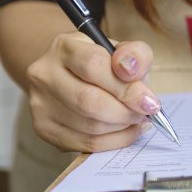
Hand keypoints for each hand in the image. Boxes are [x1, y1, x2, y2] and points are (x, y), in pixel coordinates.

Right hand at [26, 32, 161, 150]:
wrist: (70, 75)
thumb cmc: (102, 64)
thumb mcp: (122, 50)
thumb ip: (135, 55)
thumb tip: (133, 72)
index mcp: (64, 47)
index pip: (94, 66)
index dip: (126, 87)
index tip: (151, 100)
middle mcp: (45, 74)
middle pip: (90, 101)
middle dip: (127, 111)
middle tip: (146, 112)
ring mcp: (40, 104)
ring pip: (90, 126)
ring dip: (123, 126)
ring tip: (137, 118)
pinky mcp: (45, 129)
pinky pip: (87, 144)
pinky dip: (115, 141)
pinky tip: (127, 130)